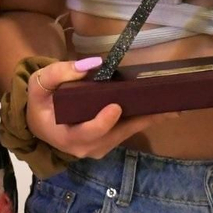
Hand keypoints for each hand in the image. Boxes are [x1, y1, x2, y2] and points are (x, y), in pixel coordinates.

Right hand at [26, 57, 176, 158]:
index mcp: (65, 136)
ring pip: (126, 133)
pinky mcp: (108, 140)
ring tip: (173, 108)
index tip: (116, 106)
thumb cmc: (40, 101)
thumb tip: (90, 65)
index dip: (102, 122)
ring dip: (149, 120)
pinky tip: (164, 109)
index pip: (87, 133)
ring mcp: (98, 146)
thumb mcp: (40, 83)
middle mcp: (85, 147)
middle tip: (166, 108)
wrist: (40, 118)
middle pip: (116, 135)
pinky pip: (128, 130)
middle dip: (141, 121)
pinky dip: (145, 119)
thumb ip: (59, 74)